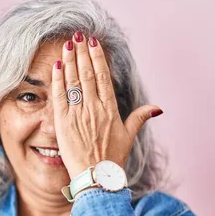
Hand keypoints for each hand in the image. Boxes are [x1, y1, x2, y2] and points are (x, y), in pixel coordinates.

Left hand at [51, 30, 163, 178]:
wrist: (97, 178)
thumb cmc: (113, 159)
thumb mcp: (129, 137)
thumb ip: (140, 118)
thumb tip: (157, 108)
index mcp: (111, 109)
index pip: (103, 77)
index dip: (98, 58)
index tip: (94, 43)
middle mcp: (95, 108)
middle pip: (87, 74)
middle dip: (83, 53)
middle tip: (78, 37)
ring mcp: (78, 115)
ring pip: (73, 81)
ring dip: (70, 61)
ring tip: (68, 45)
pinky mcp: (63, 123)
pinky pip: (60, 96)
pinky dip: (58, 80)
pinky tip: (57, 66)